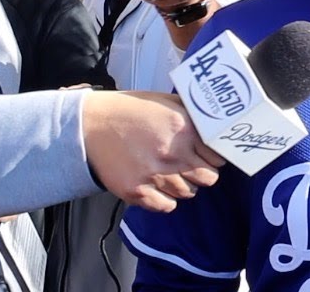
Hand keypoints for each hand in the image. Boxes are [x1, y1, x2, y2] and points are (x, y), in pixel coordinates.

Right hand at [82, 90, 226, 212]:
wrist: (91, 124)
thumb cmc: (130, 111)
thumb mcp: (167, 103)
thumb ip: (193, 116)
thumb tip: (216, 124)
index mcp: (184, 130)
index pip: (218, 156)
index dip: (214, 156)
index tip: (207, 156)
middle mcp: (173, 154)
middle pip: (209, 179)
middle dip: (204, 173)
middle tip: (192, 167)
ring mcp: (155, 175)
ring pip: (188, 193)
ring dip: (184, 185)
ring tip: (171, 173)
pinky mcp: (137, 191)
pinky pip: (166, 206)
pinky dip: (166, 200)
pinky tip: (158, 187)